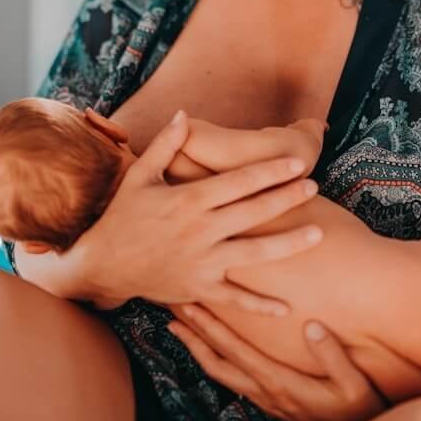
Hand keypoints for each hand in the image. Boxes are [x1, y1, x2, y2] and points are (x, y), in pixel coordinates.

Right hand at [76, 111, 324, 314]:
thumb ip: (166, 144)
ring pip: (253, 253)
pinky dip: (260, 305)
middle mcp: (200, 231)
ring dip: (288, 244)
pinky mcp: (199, 288)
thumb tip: (184, 113)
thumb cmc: (123, 215)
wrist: (102, 264)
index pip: (238, 182)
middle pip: (253, 212)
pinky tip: (287, 308)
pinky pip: (234, 299)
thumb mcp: (140, 175)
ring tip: (318, 233)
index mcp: (189, 201)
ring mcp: (201, 262)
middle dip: (286, 198)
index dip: (270, 171)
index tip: (297, 162)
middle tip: (315, 186)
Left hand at [168, 304, 388, 420]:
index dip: (212, 329)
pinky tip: (211, 350)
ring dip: (199, 347)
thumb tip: (311, 324)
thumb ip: (332, 355)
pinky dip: (216, 360)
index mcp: (281, 383)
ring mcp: (266, 399)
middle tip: (172, 309)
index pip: (237, 353)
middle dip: (194, 334)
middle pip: (218, 362)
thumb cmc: (358, 410)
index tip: (191, 308)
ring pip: (222, 372)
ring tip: (180, 327)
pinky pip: (234, 379)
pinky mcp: (272, 401)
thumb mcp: (354, 384)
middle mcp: (267, 392)